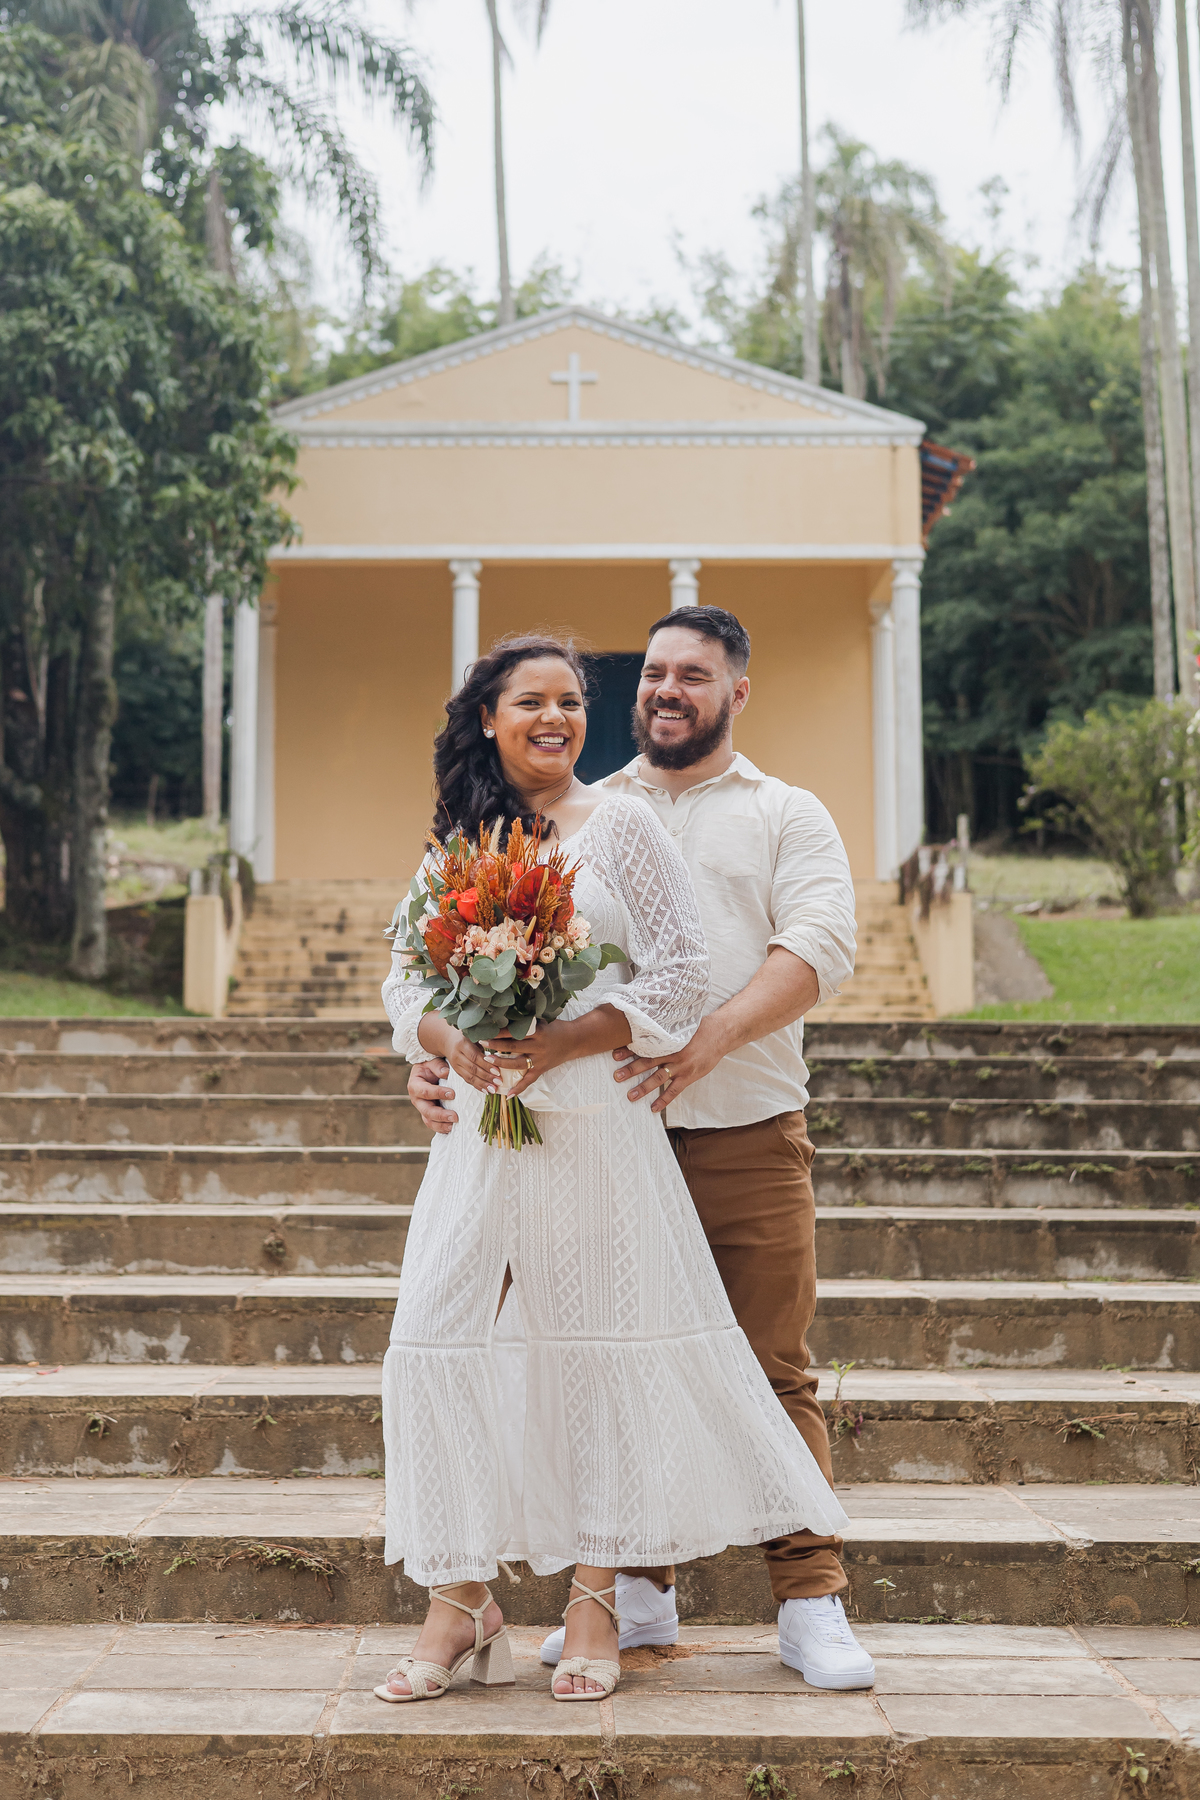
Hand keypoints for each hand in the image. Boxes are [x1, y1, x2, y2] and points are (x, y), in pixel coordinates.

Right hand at [407, 1059, 457, 1134]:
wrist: (429, 1071)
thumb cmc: (431, 1066)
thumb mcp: (432, 1062)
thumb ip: (438, 1066)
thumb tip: (446, 1073)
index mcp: (415, 1085)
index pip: (425, 1092)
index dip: (438, 1093)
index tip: (452, 1094)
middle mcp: (417, 1099)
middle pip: (426, 1111)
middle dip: (441, 1115)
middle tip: (455, 1116)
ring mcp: (423, 1108)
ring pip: (429, 1121)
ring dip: (441, 1125)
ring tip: (453, 1126)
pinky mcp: (430, 1115)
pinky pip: (434, 1124)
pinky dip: (442, 1128)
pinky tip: (452, 1129)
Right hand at [444, 1032, 510, 1096]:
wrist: (448, 1040)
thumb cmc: (467, 1035)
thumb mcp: (474, 1034)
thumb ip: (486, 1041)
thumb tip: (502, 1049)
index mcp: (462, 1044)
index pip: (475, 1057)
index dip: (487, 1065)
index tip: (498, 1071)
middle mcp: (457, 1055)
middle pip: (473, 1068)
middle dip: (487, 1077)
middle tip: (499, 1081)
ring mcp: (455, 1065)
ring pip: (469, 1077)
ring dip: (483, 1084)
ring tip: (494, 1089)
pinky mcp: (457, 1071)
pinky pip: (467, 1080)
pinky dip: (477, 1086)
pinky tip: (486, 1090)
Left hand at [480, 1021, 572, 1099]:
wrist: (575, 1040)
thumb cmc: (556, 1027)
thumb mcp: (542, 1021)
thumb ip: (526, 1022)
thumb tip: (505, 1016)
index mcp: (538, 1032)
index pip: (515, 1031)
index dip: (500, 1031)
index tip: (487, 1029)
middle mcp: (538, 1046)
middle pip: (513, 1046)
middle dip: (496, 1045)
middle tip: (481, 1042)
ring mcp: (540, 1060)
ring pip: (517, 1063)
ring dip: (501, 1062)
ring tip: (487, 1060)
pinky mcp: (542, 1069)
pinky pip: (529, 1081)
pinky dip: (519, 1088)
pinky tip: (507, 1095)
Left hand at [612, 1016, 726, 1113]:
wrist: (720, 1034)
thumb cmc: (699, 1027)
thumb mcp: (680, 1024)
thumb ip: (664, 1028)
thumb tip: (646, 1023)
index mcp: (668, 1039)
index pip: (645, 1045)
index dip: (629, 1050)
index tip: (615, 1053)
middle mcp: (673, 1053)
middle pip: (648, 1062)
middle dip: (631, 1070)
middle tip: (617, 1076)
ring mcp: (681, 1066)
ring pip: (659, 1078)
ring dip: (644, 1088)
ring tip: (631, 1095)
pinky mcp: (689, 1076)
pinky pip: (674, 1091)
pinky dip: (664, 1100)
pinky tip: (654, 1108)